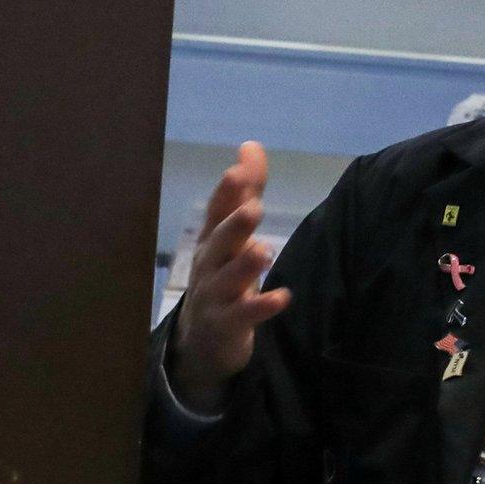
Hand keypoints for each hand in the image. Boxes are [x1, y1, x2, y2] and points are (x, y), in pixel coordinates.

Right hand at [169, 141, 291, 412]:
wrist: (201, 338)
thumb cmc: (222, 274)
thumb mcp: (232, 233)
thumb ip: (246, 191)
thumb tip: (250, 145)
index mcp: (211, 240)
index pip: (216, 212)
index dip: (227, 193)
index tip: (237, 170)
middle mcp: (209, 265)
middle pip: (219, 243)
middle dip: (234, 225)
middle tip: (254, 208)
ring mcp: (215, 296)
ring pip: (228, 279)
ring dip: (244, 264)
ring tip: (264, 249)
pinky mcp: (227, 324)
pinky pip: (244, 315)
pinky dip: (261, 306)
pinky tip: (282, 297)